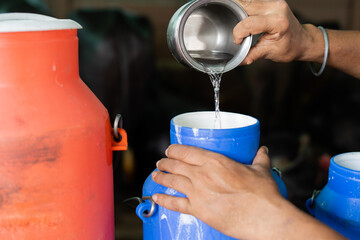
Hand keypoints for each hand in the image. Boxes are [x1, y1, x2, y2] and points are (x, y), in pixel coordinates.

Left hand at [152, 145, 286, 238]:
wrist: (263, 218)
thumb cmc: (262, 194)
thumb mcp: (260, 170)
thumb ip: (259, 158)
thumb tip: (263, 150)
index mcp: (215, 161)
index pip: (186, 151)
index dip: (174, 150)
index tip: (169, 150)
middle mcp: (202, 175)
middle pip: (175, 165)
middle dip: (165, 162)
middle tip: (161, 162)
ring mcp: (197, 193)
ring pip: (172, 181)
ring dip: (161, 177)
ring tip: (156, 175)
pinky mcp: (198, 210)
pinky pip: (175, 204)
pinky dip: (163, 199)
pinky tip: (156, 197)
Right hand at [233, 0, 322, 64]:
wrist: (302, 41)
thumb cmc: (290, 47)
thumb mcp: (270, 53)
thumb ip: (251, 55)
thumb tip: (237, 60)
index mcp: (277, 22)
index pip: (249, 24)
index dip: (238, 33)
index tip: (239, 42)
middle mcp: (276, 8)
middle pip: (245, 6)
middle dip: (235, 18)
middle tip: (234, 31)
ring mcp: (273, 2)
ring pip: (247, 2)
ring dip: (238, 11)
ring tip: (236, 23)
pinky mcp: (270, 2)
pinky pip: (252, 2)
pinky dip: (244, 9)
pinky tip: (242, 17)